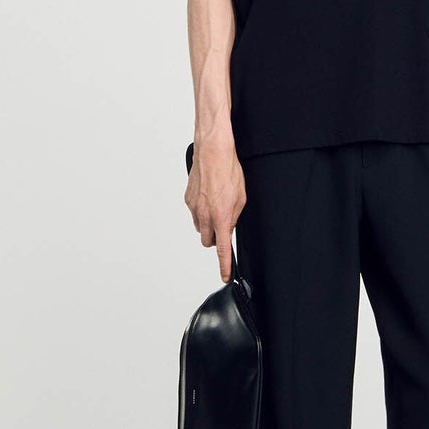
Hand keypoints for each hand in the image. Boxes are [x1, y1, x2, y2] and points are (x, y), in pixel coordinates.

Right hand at [185, 138, 245, 281]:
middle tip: (224, 225)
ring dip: (208, 224)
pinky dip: (201, 210)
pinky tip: (209, 196)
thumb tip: (229, 227)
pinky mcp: (187, 199)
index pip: (222, 250)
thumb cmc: (228, 171)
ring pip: (200, 227)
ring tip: (217, 205)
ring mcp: (193, 208)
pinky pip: (194, 213)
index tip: (225, 276)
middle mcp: (204, 216)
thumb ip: (234, 217)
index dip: (224, 266)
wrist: (213, 152)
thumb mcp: (241, 198)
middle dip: (216, 238)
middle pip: (208, 241)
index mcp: (221, 217)